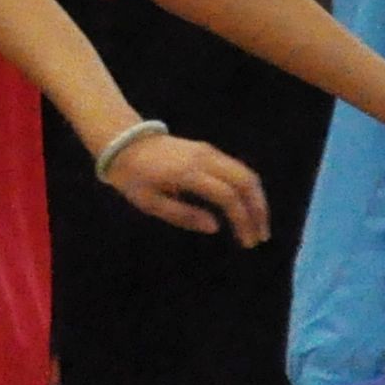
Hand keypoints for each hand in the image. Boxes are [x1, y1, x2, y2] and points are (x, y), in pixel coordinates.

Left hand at [101, 132, 268, 247]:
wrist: (123, 142)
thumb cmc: (133, 177)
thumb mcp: (150, 202)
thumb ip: (183, 215)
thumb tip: (216, 227)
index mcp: (188, 174)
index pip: (227, 197)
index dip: (242, 220)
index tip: (247, 242)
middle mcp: (204, 159)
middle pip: (245, 182)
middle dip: (258, 210)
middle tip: (261, 236)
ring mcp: (208, 151)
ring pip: (246, 172)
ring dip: (257, 199)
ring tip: (259, 224)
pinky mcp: (208, 149)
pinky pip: (237, 167)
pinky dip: (248, 187)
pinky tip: (248, 206)